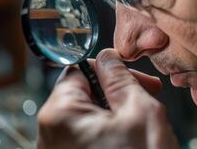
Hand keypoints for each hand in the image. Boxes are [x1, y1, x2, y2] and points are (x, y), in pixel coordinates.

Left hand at [37, 49, 178, 148]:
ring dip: (116, 112)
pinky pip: (88, 135)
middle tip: (146, 96)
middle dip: (116, 92)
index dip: (108, 69)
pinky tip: (131, 139)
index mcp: (60, 115)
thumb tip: (107, 57)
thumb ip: (118, 76)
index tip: (131, 76)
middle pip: (82, 94)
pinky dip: (109, 131)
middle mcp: (50, 136)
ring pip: (88, 115)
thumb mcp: (138, 110)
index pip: (77, 70)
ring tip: (141, 124)